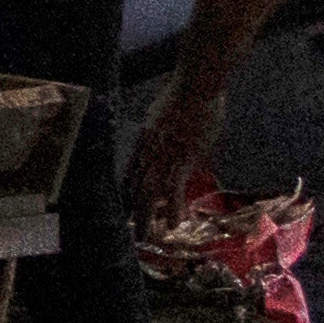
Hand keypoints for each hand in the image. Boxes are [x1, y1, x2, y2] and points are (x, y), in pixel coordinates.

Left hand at [124, 74, 219, 229]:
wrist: (195, 86)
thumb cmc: (188, 95)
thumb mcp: (169, 114)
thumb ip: (169, 131)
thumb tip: (177, 140)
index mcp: (145, 140)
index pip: (133, 171)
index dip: (130, 190)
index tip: (128, 207)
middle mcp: (149, 151)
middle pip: (138, 186)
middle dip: (136, 210)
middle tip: (135, 231)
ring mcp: (164, 156)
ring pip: (151, 192)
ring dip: (150, 216)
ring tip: (149, 237)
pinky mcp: (182, 159)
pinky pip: (174, 189)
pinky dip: (172, 208)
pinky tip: (174, 224)